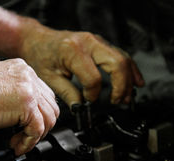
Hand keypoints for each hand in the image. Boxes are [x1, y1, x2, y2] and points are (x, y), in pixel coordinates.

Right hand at [0, 59, 58, 154]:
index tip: (29, 126)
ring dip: (35, 136)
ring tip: (18, 143)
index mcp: (21, 69)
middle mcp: (28, 76)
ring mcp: (29, 89)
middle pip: (50, 106)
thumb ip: (12, 94)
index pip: (44, 94)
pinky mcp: (26, 105)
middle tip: (26, 137)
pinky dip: (29, 142)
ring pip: (48, 119)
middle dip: (41, 126)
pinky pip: (38, 129)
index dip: (39, 114)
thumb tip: (20, 113)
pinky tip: (17, 146)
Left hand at [20, 28, 144, 106]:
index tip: (88, 102)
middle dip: (121, 86)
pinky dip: (130, 69)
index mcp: (73, 51)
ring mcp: (96, 41)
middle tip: (118, 101)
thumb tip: (81, 107)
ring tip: (128, 97)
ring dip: (129, 80)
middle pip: (117, 64)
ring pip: (123, 58)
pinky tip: (136, 82)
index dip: (93, 94)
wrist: (37, 40)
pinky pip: (121, 55)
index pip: (93, 78)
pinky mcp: (100, 43)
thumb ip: (68, 93)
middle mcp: (88, 42)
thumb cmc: (40, 55)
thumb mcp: (49, 78)